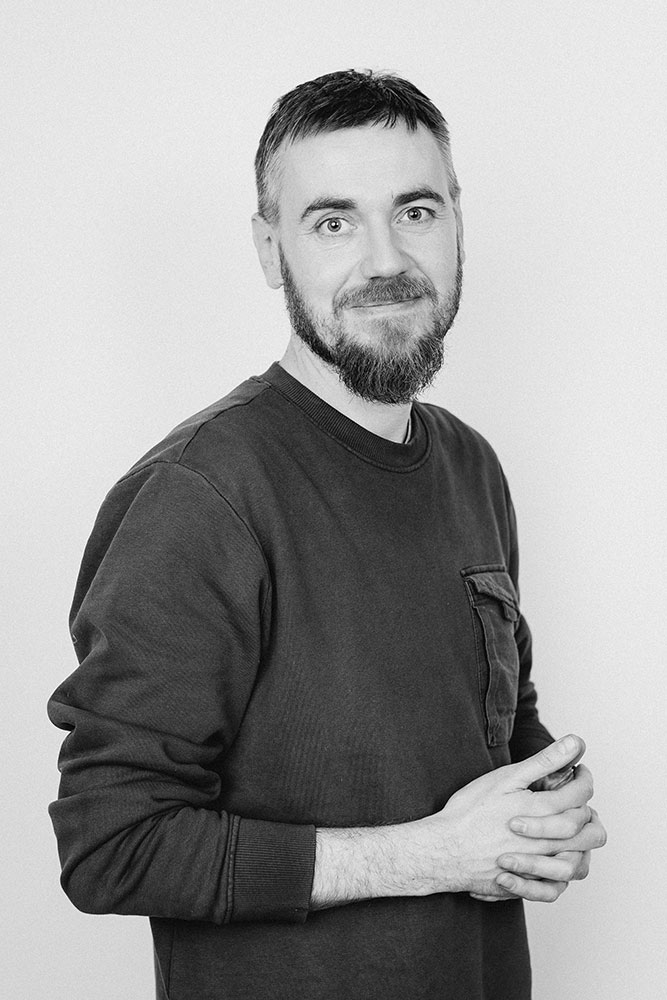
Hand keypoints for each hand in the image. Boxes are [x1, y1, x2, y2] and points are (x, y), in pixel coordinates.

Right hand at [417, 735, 592, 900]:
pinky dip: (559, 872)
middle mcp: (549, 843)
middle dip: (588, 811)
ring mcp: (539, 868)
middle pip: (589, 830)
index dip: (585, 778)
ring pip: (578, 861)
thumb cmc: (471, 811)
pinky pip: (557, 887)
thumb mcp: (508, 778)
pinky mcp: (526, 885)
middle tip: (576, 799)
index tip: (580, 770)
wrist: (444, 850)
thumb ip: (546, 761)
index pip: (582, 794)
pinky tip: (549, 858)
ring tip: (567, 829)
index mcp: (546, 812)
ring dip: (579, 844)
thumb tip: (576, 742)